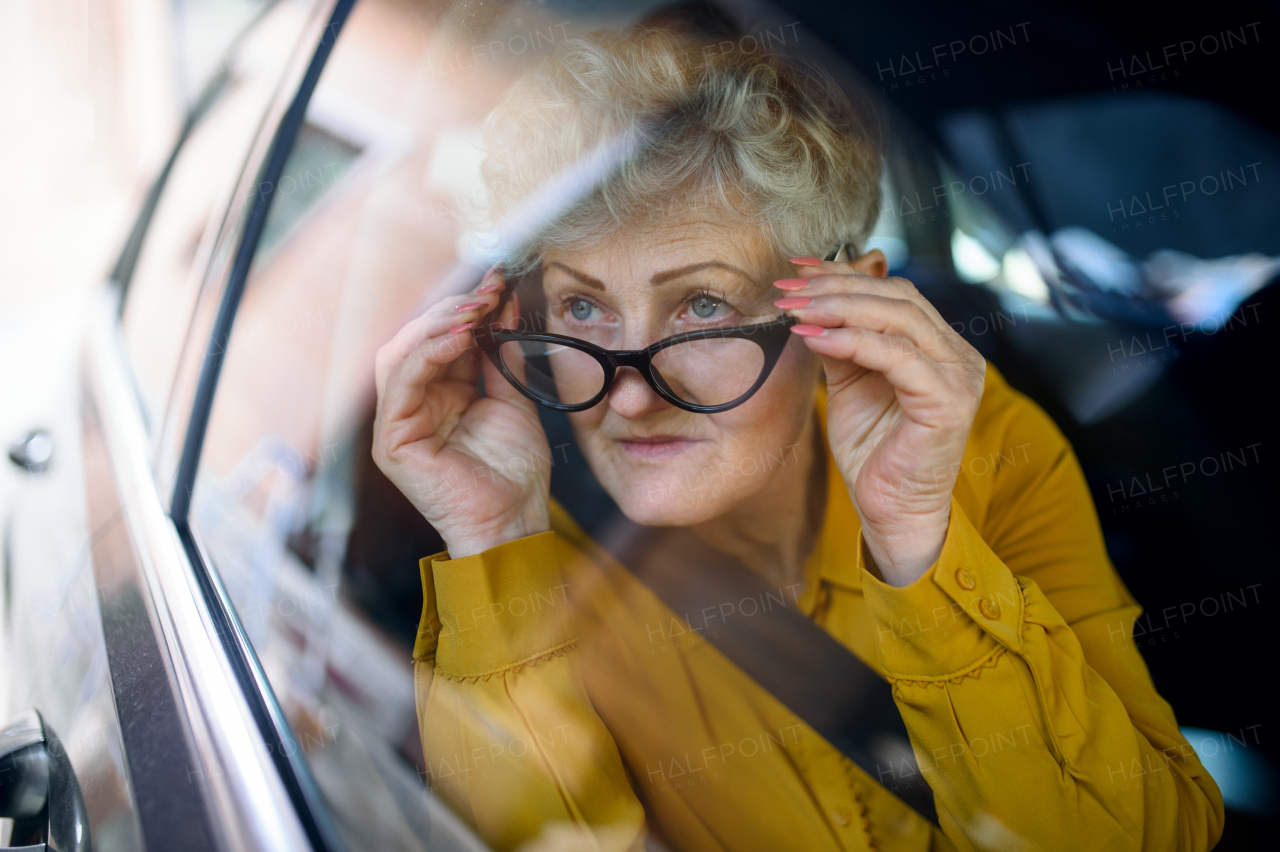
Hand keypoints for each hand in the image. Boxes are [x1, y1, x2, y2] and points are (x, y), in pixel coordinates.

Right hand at [373, 268, 551, 557]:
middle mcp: (413, 405)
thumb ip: (501, 359)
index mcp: (438, 395)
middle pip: (415, 339)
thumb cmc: (515, 474)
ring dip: (438, 324)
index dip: (466, 308)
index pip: (440, 339)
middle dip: (453, 310)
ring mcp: (398, 423)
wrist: (515, 522)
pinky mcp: (391, 441)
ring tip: (475, 310)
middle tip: (489, 291)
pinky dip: (428, 353)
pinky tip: (460, 337)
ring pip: (401, 353)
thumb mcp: (513, 401)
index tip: (498, 284)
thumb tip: (503, 309)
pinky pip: (402, 384)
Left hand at [775, 255, 985, 585]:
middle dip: (836, 286)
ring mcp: (959, 377)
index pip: (893, 293)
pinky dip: (851, 341)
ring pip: (898, 318)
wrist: (890, 510)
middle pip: (896, 297)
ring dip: (839, 307)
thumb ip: (837, 342)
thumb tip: (806, 303)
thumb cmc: (873, 451)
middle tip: (788, 287)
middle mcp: (958, 356)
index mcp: (939, 346)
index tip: (797, 270)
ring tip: (795, 308)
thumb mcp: (849, 383)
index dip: (845, 275)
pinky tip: (814, 337)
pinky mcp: (948, 402)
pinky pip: (896, 356)